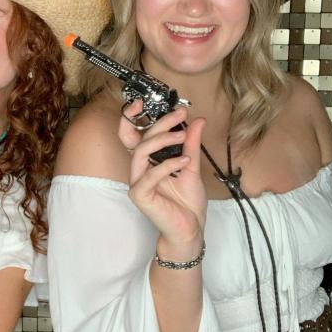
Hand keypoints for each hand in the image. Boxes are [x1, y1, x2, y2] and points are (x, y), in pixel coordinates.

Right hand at [121, 102, 206, 256]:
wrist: (190, 230)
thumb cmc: (187, 202)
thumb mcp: (192, 167)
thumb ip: (191, 145)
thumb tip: (196, 121)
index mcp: (147, 162)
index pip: (134, 135)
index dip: (134, 117)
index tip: (148, 102)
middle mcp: (139, 170)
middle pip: (141, 139)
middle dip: (159, 123)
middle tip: (179, 114)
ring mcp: (137, 183)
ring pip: (141, 152)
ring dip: (162, 140)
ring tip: (183, 137)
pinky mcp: (139, 195)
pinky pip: (149, 175)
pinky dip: (168, 165)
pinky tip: (184, 161)